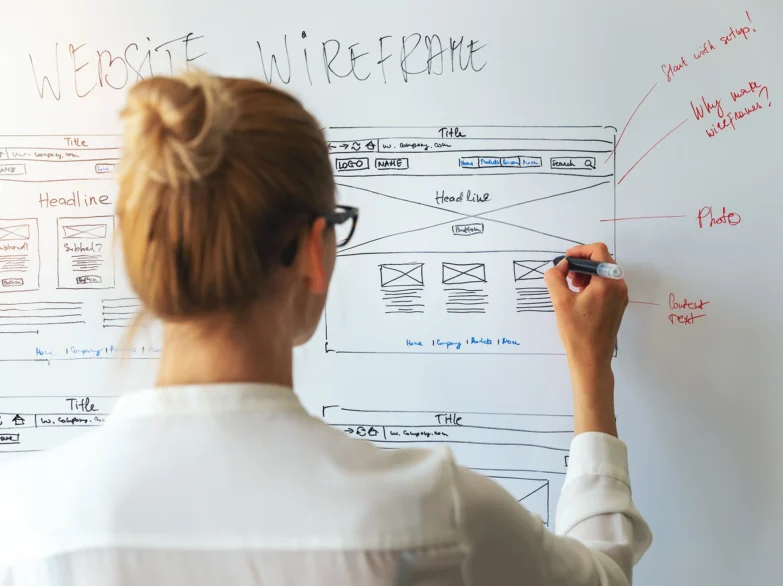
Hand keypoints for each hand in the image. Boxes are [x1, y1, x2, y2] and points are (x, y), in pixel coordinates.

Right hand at [544, 243, 627, 435]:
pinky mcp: (618, 305)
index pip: (598, 251)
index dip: (579, 251)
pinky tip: (579, 297)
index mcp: (608, 282)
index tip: (565, 261)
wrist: (591, 359)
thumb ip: (555, 278)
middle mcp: (619, 286)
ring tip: (571, 288)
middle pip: (602, 260)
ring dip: (586, 274)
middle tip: (566, 276)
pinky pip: (606, 285)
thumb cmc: (577, 331)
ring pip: (604, 273)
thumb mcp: (560, 301)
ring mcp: (620, 296)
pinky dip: (592, 284)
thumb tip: (558, 267)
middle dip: (581, 264)